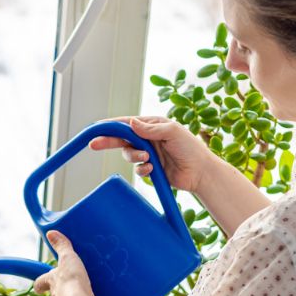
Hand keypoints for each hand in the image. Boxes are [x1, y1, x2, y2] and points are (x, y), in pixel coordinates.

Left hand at [33, 231, 105, 295]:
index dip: (39, 283)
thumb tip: (51, 233)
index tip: (38, 285)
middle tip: (66, 286)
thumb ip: (61, 246)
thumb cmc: (71, 282)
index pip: (40, 283)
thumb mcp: (67, 258)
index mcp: (50, 282)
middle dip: (58, 291)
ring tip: (81, 294)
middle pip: (52, 294)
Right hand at [88, 115, 217, 193]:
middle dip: (108, 141)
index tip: (97, 127)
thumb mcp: (172, 133)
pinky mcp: (150, 168)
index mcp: (153, 125)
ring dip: (134, 157)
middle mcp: (148, 138)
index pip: (127, 123)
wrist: (200, 173)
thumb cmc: (191, 148)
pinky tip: (152, 169)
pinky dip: (142, 169)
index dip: (111, 125)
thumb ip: (151, 129)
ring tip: (147, 159)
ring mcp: (148, 153)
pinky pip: (137, 168)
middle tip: (94, 144)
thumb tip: (131, 123)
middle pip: (122, 138)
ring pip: (128, 154)